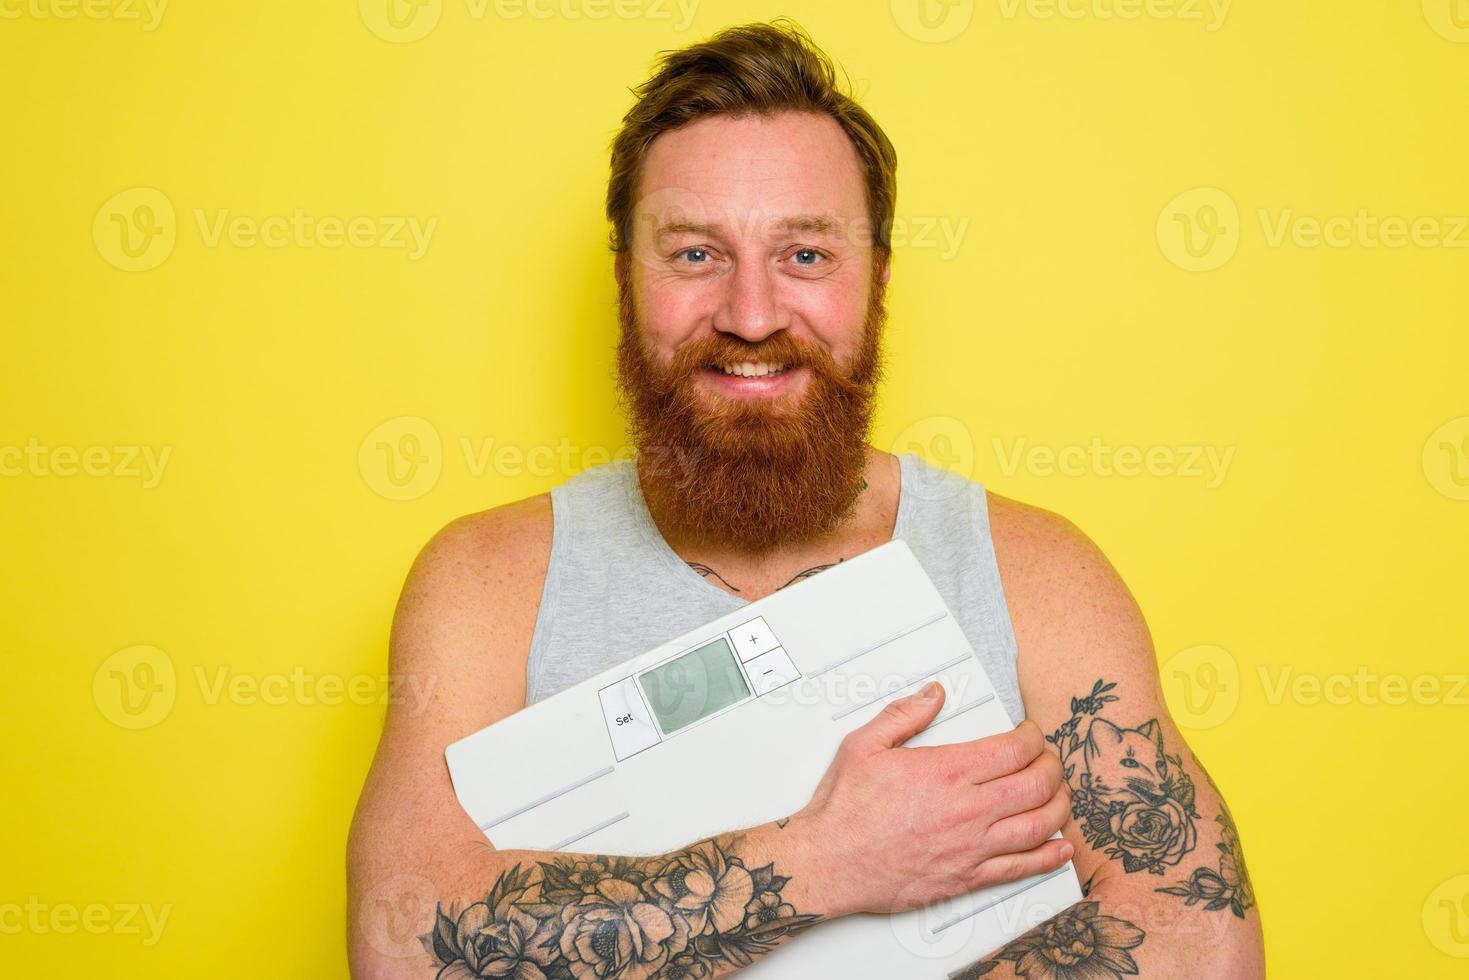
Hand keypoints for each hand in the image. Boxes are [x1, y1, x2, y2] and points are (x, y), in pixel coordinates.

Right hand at [790, 680, 1072, 916]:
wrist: (830, 862)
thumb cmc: (844, 809)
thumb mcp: (864, 745)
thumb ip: (904, 714)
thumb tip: (933, 694)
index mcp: (946, 771)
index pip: (1014, 749)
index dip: (1033, 738)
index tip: (1031, 734)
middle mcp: (966, 809)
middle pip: (1036, 784)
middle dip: (1052, 767)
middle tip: (1049, 760)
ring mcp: (971, 846)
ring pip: (1038, 824)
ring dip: (1059, 805)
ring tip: (1059, 794)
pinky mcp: (968, 877)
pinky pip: (1022, 867)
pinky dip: (1049, 856)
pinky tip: (1060, 847)